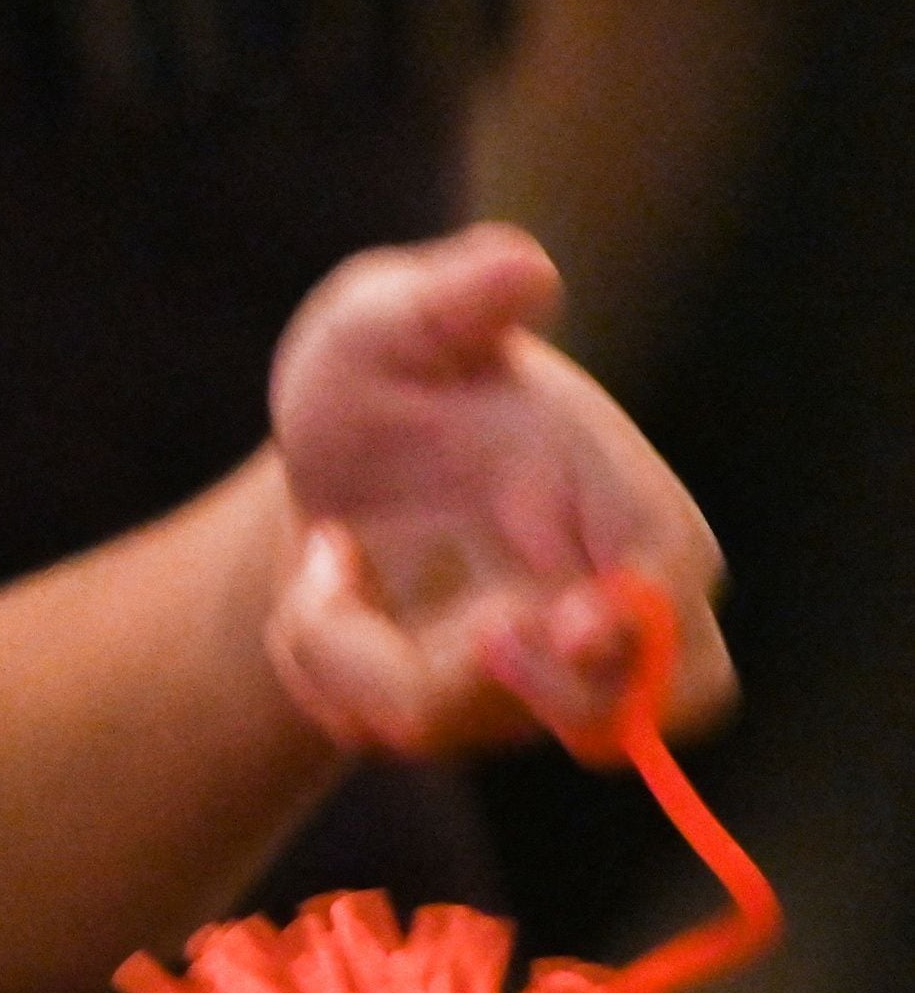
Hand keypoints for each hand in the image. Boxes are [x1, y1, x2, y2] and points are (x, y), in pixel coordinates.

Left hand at [265, 223, 732, 756]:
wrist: (315, 456)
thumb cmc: (380, 372)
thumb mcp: (386, 316)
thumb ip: (452, 294)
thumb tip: (523, 268)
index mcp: (616, 504)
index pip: (676, 589)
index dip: (644, 629)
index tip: (566, 624)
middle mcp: (586, 604)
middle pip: (626, 714)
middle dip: (546, 698)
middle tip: (467, 633)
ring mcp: (516, 673)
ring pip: (456, 724)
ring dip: (360, 648)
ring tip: (328, 555)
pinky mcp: (436, 712)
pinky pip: (368, 724)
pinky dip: (317, 655)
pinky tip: (315, 586)